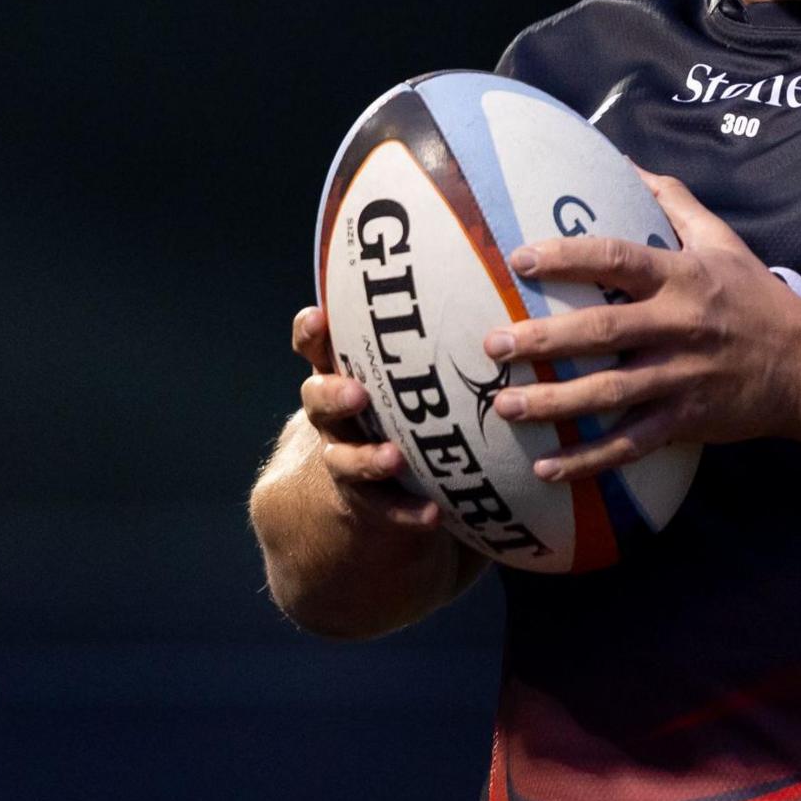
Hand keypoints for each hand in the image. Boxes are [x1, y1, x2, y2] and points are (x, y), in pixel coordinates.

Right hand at [291, 306, 441, 530]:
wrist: (374, 484)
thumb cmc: (402, 404)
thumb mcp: (404, 372)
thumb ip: (430, 340)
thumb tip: (490, 285)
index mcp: (341, 376)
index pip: (315, 349)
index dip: (310, 334)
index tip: (318, 316)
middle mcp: (335, 418)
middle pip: (318, 401)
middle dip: (333, 394)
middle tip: (357, 393)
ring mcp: (345, 459)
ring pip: (343, 459)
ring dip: (367, 458)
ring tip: (393, 458)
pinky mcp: (368, 502)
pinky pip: (383, 508)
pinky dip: (406, 510)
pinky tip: (432, 515)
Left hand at [483, 170, 800, 483]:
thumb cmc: (756, 298)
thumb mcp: (722, 240)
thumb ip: (673, 200)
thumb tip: (624, 158)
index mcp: (681, 278)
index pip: (617, 259)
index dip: (568, 257)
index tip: (520, 259)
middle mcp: (678, 326)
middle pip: (602, 332)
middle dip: (544, 339)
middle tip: (493, 345)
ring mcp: (681, 378)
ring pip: (608, 394)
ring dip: (553, 403)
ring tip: (504, 407)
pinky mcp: (685, 422)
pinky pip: (630, 443)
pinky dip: (589, 460)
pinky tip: (546, 469)